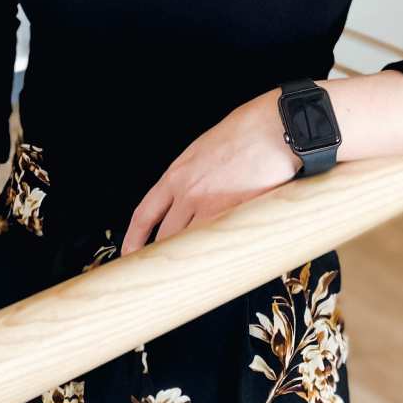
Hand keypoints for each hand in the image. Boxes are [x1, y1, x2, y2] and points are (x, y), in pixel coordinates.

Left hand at [119, 87, 297, 256]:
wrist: (273, 127)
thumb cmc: (246, 131)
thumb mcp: (204, 149)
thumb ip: (193, 174)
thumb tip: (192, 196)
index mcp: (177, 174)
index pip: (144, 215)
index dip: (133, 239)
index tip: (128, 254)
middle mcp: (188, 193)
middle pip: (165, 238)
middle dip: (162, 257)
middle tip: (163, 273)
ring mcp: (212, 207)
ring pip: (191, 246)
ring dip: (190, 261)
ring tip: (193, 275)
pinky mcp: (236, 216)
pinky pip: (219, 245)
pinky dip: (217, 257)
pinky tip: (219, 264)